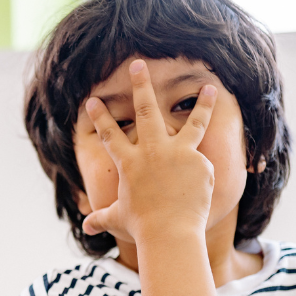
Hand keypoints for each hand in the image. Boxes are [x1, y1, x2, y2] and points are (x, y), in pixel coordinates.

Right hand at [81, 59, 216, 242]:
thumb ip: (102, 219)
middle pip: (146, 110)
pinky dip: (200, 171)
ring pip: (192, 121)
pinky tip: (198, 184)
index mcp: (129, 162)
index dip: (99, 116)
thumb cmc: (141, 227)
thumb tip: (86, 228)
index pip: (110, 134)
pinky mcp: (200, 162)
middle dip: (141, 84)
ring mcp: (179, 153)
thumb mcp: (118, 219)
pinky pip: (201, 162)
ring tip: (210, 86)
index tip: (92, 100)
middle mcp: (153, 151)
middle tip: (139, 63)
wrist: (169, 232)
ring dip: (201, 102)